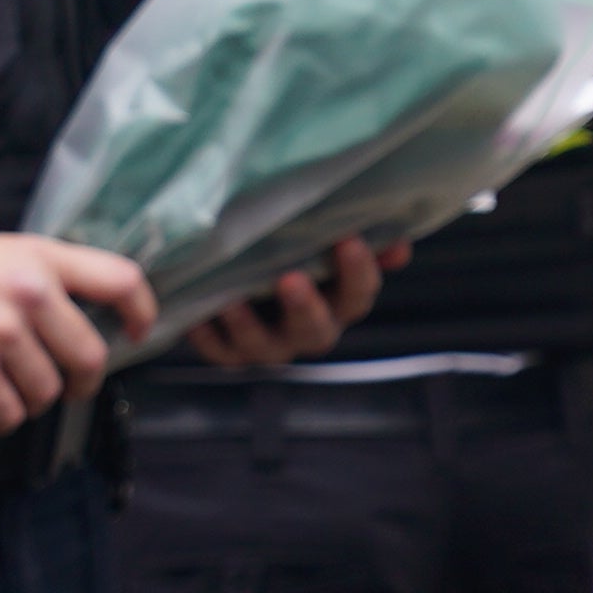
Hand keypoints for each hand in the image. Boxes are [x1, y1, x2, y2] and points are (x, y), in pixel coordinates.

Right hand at [0, 234, 155, 430]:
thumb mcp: (0, 253)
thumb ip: (46, 275)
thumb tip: (90, 318)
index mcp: (40, 258)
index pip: (121, 281)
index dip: (141, 312)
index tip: (136, 332)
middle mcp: (28, 293)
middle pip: (90, 356)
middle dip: (83, 381)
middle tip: (70, 386)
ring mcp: (1, 333)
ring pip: (48, 391)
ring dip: (34, 399)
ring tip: (11, 387)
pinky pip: (9, 412)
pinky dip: (3, 417)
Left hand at [181, 237, 396, 370]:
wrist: (231, 269)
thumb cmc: (287, 247)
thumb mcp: (319, 239)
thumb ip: (356, 239)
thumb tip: (397, 245)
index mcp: (337, 302)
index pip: (357, 295)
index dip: (357, 273)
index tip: (348, 240)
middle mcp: (307, 329)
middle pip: (317, 332)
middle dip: (305, 308)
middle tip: (291, 280)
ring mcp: (268, 344)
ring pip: (266, 348)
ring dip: (249, 328)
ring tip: (231, 302)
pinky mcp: (230, 351)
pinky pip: (220, 353)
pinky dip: (208, 338)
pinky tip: (195, 320)